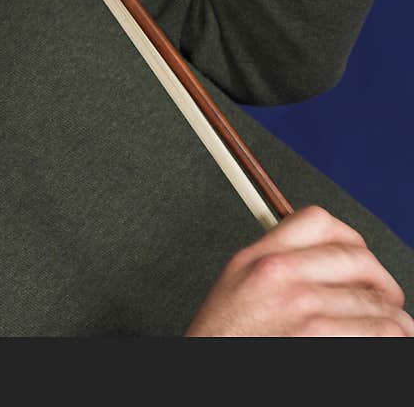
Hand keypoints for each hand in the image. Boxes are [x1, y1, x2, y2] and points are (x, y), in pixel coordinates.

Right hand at [185, 206, 413, 335]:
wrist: (208, 377)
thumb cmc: (223, 343)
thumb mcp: (235, 288)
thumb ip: (274, 264)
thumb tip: (326, 261)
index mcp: (257, 258)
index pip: (317, 221)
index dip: (349, 240)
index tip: (358, 260)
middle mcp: (277, 273)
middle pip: (358, 258)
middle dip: (381, 283)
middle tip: (386, 302)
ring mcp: (300, 304)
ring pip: (378, 302)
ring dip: (390, 321)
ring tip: (384, 333)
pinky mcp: (318, 335)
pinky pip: (382, 330)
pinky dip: (389, 340)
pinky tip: (377, 344)